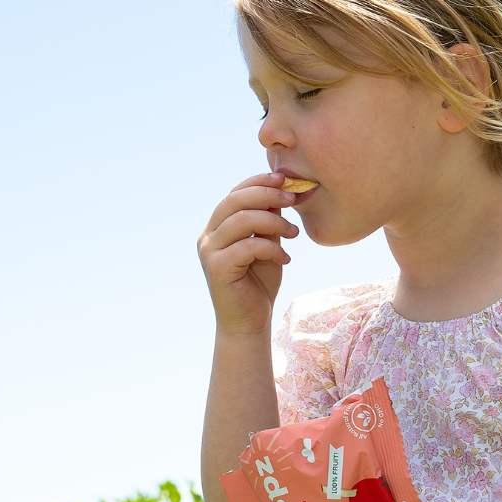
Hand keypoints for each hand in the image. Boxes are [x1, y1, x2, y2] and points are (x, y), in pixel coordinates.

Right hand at [197, 172, 298, 336]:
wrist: (250, 322)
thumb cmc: (259, 284)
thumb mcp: (268, 245)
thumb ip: (269, 221)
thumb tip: (281, 190)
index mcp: (218, 227)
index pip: (235, 193)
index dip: (258, 182)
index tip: (284, 180)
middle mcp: (208, 236)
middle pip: (235, 200)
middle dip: (267, 195)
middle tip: (292, 200)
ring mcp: (209, 251)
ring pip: (242, 220)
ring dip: (274, 222)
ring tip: (293, 234)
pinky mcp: (217, 268)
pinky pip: (248, 246)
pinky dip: (272, 249)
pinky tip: (285, 259)